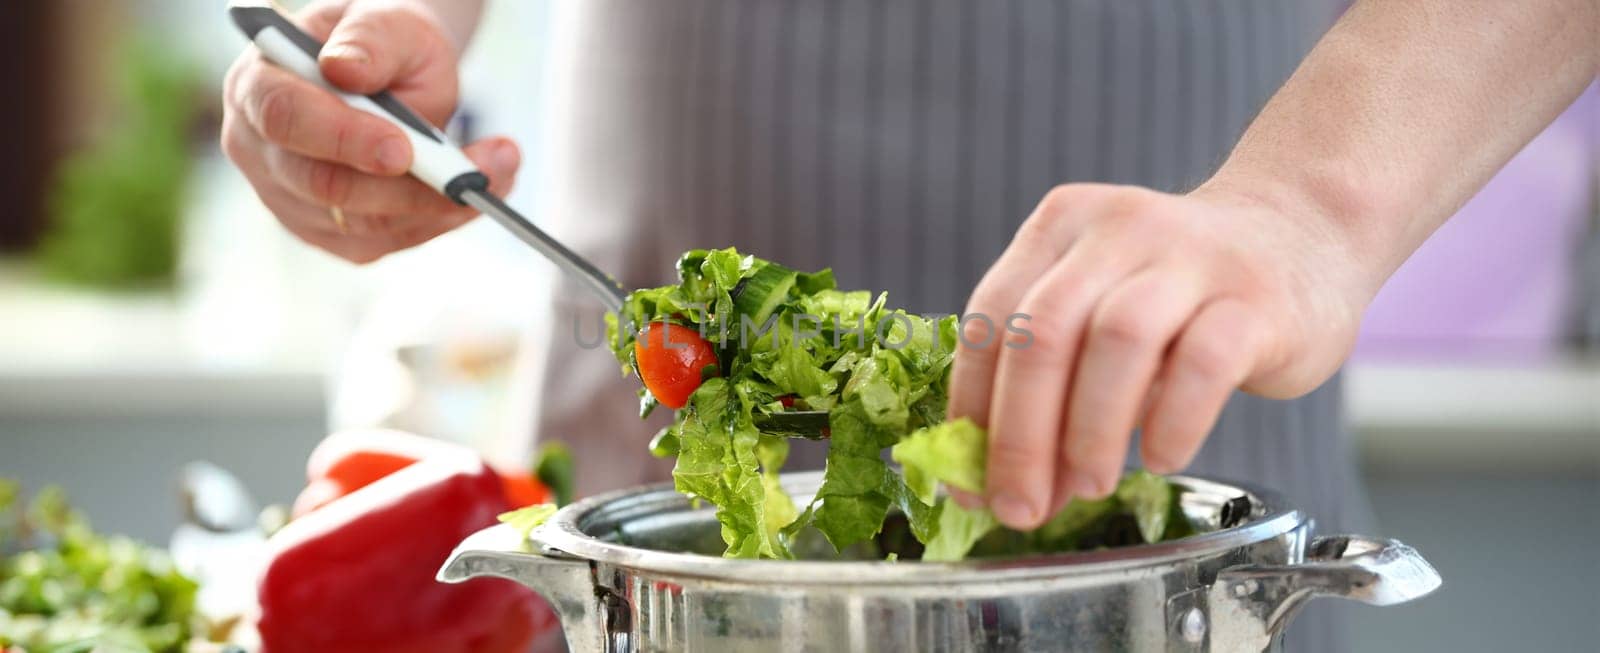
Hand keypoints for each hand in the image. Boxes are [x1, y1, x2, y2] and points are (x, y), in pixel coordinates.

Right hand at [221, 0, 518, 262]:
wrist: (393, 72)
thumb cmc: (382, 43)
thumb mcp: (385, 20)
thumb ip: (370, 40)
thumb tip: (346, 70)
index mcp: (256, 86)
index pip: (285, 119)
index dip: (342, 137)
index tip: (403, 147)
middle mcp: (260, 151)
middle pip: (324, 186)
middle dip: (409, 184)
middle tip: (480, 167)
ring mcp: (290, 200)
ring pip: (364, 224)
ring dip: (439, 205)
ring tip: (500, 167)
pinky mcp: (330, 234)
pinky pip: (388, 240)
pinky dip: (439, 221)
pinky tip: (475, 192)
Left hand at [948, 182, 1369, 529]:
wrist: (1303, 235)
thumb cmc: (1182, 293)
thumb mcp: (1101, 307)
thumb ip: (1050, 381)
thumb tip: (998, 483)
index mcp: (1060, 226)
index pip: (991, 318)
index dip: (971, 408)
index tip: (970, 484)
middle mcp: (1119, 229)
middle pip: (1044, 332)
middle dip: (1021, 434)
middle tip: (1021, 505)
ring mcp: (1191, 257)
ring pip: (1118, 339)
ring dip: (1091, 428)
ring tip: (1090, 484)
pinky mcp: (1256, 299)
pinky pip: (1204, 363)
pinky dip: (1173, 421)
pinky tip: (1162, 457)